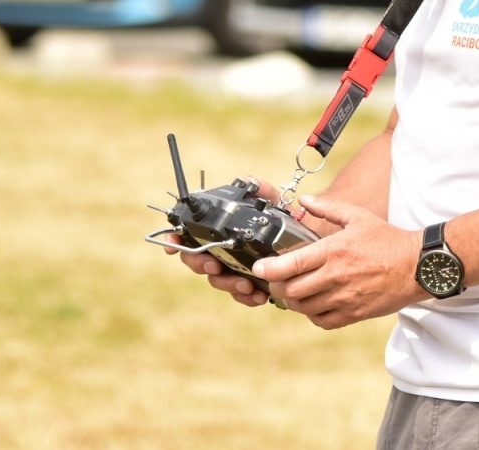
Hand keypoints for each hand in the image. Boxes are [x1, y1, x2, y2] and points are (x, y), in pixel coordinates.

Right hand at [161, 177, 276, 307]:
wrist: (306, 248)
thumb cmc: (285, 223)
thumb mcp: (276, 204)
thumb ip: (263, 191)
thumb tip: (250, 181)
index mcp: (220, 230)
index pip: (189, 233)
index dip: (175, 238)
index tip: (172, 247)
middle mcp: (220, 250)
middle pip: (195, 259)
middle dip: (200, 264)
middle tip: (214, 265)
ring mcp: (231, 269)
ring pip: (216, 280)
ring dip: (227, 283)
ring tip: (245, 284)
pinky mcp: (246, 285)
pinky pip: (239, 296)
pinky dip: (246, 297)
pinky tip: (259, 295)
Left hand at [252, 192, 427, 329]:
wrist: (417, 266)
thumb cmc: (387, 240)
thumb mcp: (358, 217)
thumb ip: (328, 208)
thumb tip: (303, 201)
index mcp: (334, 251)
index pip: (291, 264)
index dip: (269, 268)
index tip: (260, 267)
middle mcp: (335, 277)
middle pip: (291, 290)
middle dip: (278, 285)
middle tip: (278, 279)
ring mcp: (344, 298)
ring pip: (303, 307)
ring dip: (294, 301)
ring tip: (295, 291)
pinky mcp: (353, 314)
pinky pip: (322, 321)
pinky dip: (313, 315)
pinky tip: (315, 304)